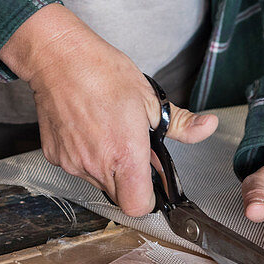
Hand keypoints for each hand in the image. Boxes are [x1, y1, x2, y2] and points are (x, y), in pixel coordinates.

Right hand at [0, 4, 217, 216]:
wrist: (58, 58)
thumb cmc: (103, 74)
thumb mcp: (152, 99)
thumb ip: (183, 124)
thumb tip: (208, 126)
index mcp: (125, 155)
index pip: (138, 206)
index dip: (149, 198)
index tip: (154, 183)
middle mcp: (96, 165)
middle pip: (120, 196)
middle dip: (131, 180)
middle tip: (134, 152)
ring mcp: (73, 162)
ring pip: (98, 183)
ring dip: (109, 168)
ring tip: (111, 135)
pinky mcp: (54, 155)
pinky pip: (78, 168)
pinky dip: (87, 157)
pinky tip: (90, 132)